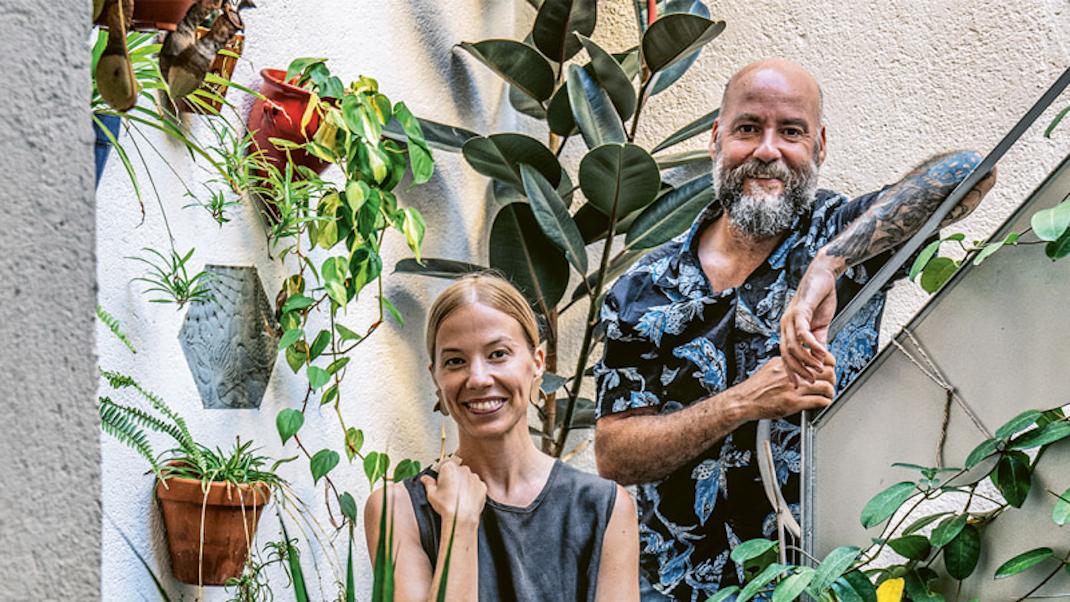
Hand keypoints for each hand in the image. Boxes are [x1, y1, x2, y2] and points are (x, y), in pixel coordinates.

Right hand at [421, 458, 486, 526]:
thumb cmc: (447, 506)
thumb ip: (428, 483)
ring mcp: (474, 477)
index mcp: (449, 467)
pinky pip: (476, 486)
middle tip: (448, 492)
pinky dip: (472, 491)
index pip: (444, 465)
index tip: (439, 482)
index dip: (441, 474)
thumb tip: (425, 479)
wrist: (462, 518)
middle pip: (456, 471)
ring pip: (467, 478)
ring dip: (463, 484)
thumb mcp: (431, 494)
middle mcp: (463, 469)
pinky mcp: (482, 486)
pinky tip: (466, 500)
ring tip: (458, 498)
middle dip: (453, 478)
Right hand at [733, 356, 835, 419]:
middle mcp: (792, 374)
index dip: (827, 362)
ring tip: (829, 394)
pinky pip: (818, 401)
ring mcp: (793, 389)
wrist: (744, 401)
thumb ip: (785, 365)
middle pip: (825, 371)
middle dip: (833, 376)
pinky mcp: (793, 403)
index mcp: (787, 363)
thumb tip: (798, 364)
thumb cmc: (754, 387)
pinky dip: (825, 402)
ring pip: (825, 386)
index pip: (815, 357)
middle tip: (832, 381)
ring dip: (831, 391)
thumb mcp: (769, 368)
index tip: (829, 365)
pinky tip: (824, 403)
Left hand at [780, 258, 837, 383]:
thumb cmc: (820, 299)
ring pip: (793, 345)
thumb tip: (820, 359)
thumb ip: (819, 342)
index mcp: (788, 329)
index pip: (785, 354)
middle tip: (811, 379)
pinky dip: (812, 344)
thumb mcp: (820, 326)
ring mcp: (791, 317)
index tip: (800, 383)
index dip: (792, 370)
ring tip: (819, 367)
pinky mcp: (800, 309)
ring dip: (806, 359)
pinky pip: (802, 331)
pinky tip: (821, 352)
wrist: (823, 276)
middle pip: (786, 353)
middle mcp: (785, 324)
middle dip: (798, 369)